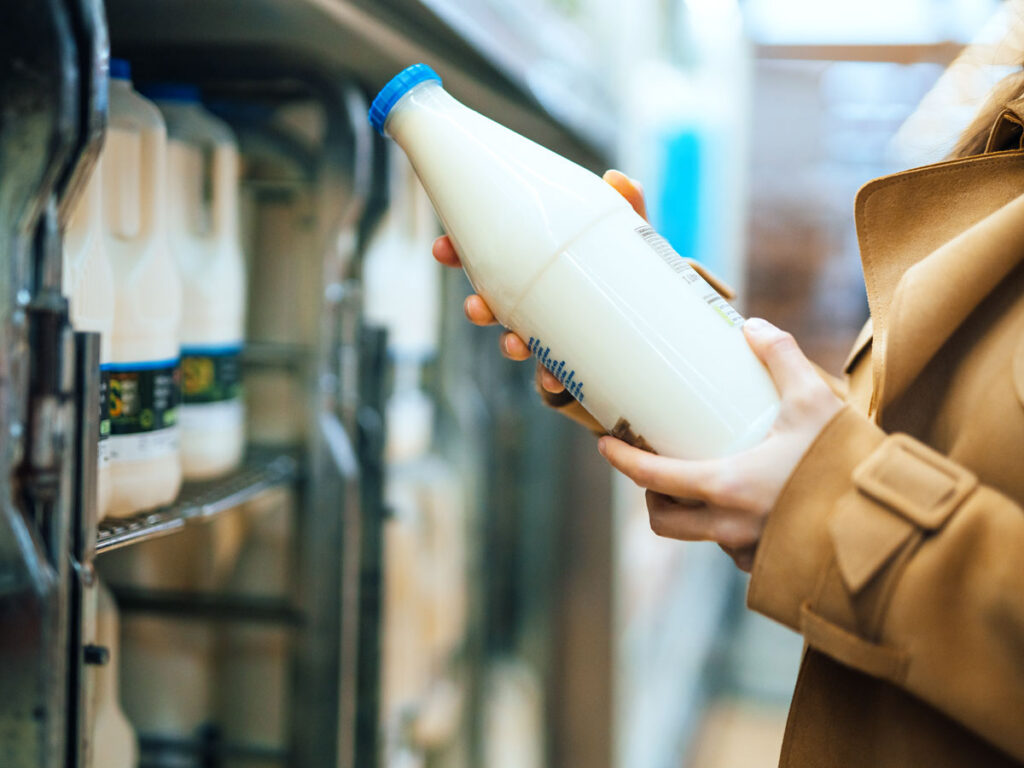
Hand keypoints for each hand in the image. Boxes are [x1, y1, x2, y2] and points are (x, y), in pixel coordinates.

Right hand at [431, 169, 647, 393]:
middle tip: (476, 307)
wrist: (654, 329)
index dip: (459, 253)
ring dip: (509, 345)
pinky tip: (555, 380)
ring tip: (514, 345)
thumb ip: (626, 208)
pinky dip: (551, 380)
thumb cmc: (631, 275)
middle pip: (494, 305)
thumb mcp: (629, 238)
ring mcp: (550, 337)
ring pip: (517, 343)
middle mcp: (536, 303)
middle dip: (479, 307)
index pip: (488, 258)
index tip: (441, 248)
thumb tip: (619, 178)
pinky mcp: (572, 366)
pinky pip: (554, 377)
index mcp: (537, 267)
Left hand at [596, 319, 842, 571]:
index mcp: (726, 487)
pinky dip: (729, 528)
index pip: (653, 479)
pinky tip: (750, 505)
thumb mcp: (815, 401)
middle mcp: (729, 528)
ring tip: (706, 482)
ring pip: (701, 536)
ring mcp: (750, 552)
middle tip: (656, 471)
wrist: (892, 526)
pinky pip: (735, 550)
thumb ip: (782, 358)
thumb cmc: (849, 465)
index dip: (622, 461)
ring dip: (693, 514)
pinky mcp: (773, 567)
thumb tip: (752, 326)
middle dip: (651, 497)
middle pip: (664, 521)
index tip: (605, 445)